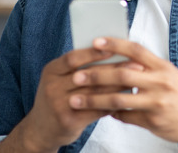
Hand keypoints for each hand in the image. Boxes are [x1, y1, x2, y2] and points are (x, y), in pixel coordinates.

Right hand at [0, 46, 125, 152]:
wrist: (40, 129)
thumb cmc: (58, 97)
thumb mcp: (60, 78)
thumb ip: (80, 66)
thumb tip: (113, 50)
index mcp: (51, 71)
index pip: (73, 58)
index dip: (94, 52)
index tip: (115, 47)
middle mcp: (52, 86)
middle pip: (88, 74)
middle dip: (115, 69)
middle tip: (137, 64)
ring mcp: (58, 105)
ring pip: (95, 92)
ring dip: (118, 86)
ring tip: (136, 81)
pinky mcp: (68, 121)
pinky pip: (96, 110)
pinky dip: (113, 103)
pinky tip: (126, 99)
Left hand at [69, 38, 177, 151]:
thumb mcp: (168, 74)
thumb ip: (147, 67)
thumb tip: (121, 57)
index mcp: (162, 67)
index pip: (135, 50)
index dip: (114, 44)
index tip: (94, 42)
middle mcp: (160, 82)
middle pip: (123, 74)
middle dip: (97, 75)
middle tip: (77, 76)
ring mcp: (157, 103)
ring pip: (119, 100)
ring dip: (94, 100)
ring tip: (76, 100)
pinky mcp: (153, 121)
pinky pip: (126, 117)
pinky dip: (111, 114)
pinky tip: (101, 112)